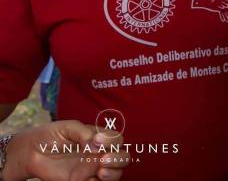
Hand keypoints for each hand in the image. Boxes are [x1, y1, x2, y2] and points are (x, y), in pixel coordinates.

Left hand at [4, 120, 128, 180]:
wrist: (30, 152)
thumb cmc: (50, 136)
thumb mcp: (67, 127)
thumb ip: (84, 132)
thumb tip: (95, 144)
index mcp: (100, 139)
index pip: (117, 139)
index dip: (111, 140)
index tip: (96, 140)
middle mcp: (100, 154)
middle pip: (123, 158)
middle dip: (119, 159)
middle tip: (104, 159)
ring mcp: (92, 169)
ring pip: (116, 173)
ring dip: (113, 173)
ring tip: (100, 171)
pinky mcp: (82, 180)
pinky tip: (89, 179)